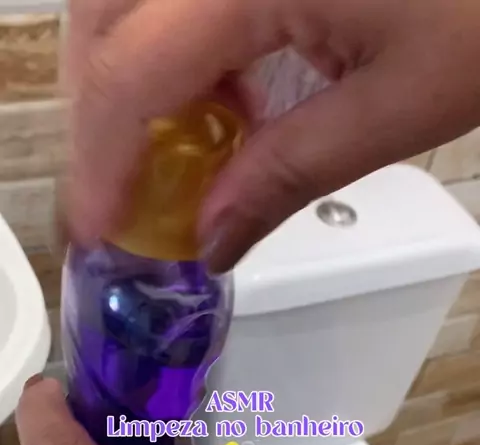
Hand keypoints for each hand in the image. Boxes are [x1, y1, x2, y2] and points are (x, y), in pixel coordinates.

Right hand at [66, 0, 479, 270]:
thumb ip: (290, 172)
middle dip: (101, 114)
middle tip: (126, 188)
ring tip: (172, 146)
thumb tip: (212, 240)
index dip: (100, 164)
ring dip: (130, 74)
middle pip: (104, 18)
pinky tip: (219, 91)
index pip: (131, 77)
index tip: (98, 231)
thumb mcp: (397, 106)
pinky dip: (177, 44)